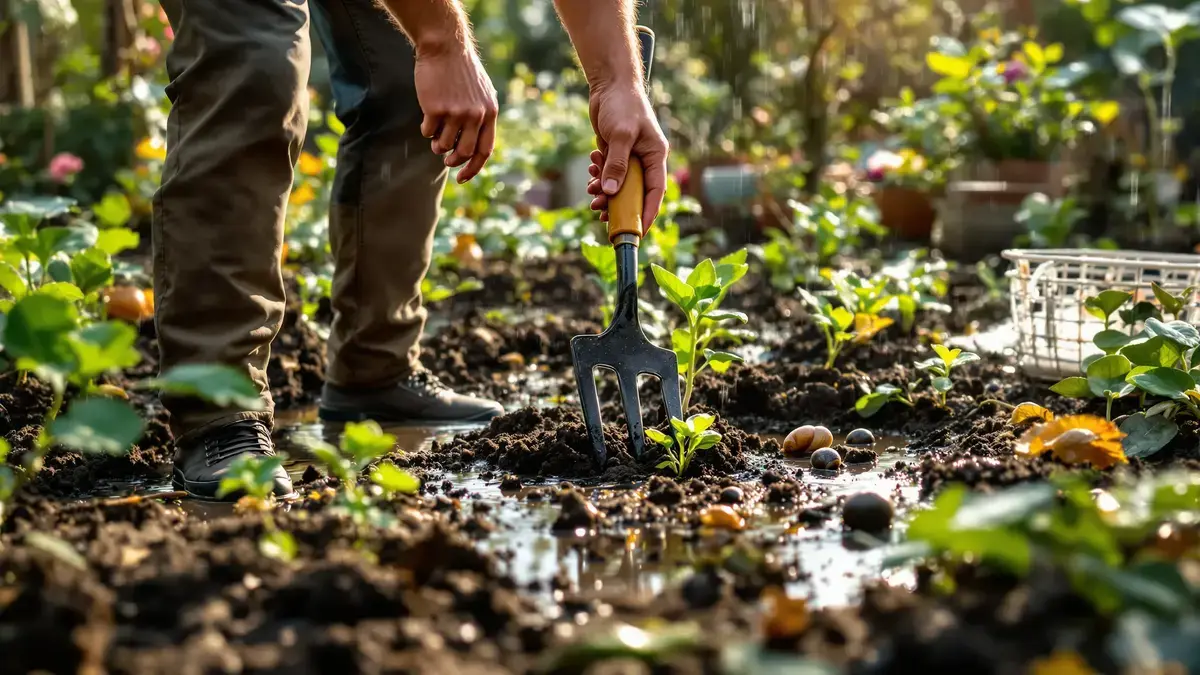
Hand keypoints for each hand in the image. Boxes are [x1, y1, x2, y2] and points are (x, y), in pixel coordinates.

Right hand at [414, 43, 498, 182]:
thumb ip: (482, 116)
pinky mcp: (436, 109)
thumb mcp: (482, 92)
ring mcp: (456, 113)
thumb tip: (474, 146)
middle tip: (446, 160)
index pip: (484, 151)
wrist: (445, 47)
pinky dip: (426, 130)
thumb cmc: (462, 70)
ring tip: (435, 134)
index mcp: (490, 113)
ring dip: (437, 145)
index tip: (462, 177)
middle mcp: (475, 116)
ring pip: (443, 145)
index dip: (473, 168)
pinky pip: (428, 133)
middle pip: (464, 153)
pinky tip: (427, 117)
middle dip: (453, 161)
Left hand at [584, 85, 668, 233]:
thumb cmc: (622, 104)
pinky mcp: (616, 154)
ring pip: (620, 185)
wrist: (610, 84)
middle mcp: (646, 159)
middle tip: (600, 214)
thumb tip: (610, 193)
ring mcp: (631, 157)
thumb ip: (617, 164)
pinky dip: (599, 177)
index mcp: (655, 156)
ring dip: (604, 192)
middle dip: (618, 204)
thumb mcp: (620, 135)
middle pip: (635, 192)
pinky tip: (591, 170)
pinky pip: (609, 174)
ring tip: (591, 193)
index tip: (638, 230)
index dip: (647, 213)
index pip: (655, 192)